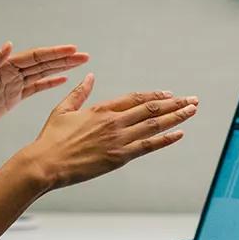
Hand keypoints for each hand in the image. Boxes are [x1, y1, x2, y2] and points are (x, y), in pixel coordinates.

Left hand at [0, 43, 88, 142]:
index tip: (73, 50)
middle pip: (43, 62)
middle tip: (85, 55)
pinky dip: (50, 82)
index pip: (34, 57)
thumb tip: (9, 45)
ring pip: (42, 73)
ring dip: (61, 68)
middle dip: (64, 58)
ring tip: (80, 64)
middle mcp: (10, 72)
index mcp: (4, 66)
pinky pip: (36, 87)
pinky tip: (63, 79)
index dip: (54, 53)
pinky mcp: (14, 97)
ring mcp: (13, 84)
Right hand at [21, 76, 196, 188]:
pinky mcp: (119, 157)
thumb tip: (90, 76)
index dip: (156, 96)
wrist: (45, 163)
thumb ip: (80, 92)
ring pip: (155, 125)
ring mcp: (118, 139)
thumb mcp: (64, 109)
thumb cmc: (51, 138)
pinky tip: (179, 133)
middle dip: (175, 104)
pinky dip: (165, 139)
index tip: (170, 94)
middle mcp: (114, 122)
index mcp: (102, 109)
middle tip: (193, 100)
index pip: (136, 98)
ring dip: (177, 117)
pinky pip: (148, 146)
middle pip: (152, 109)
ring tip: (192, 111)